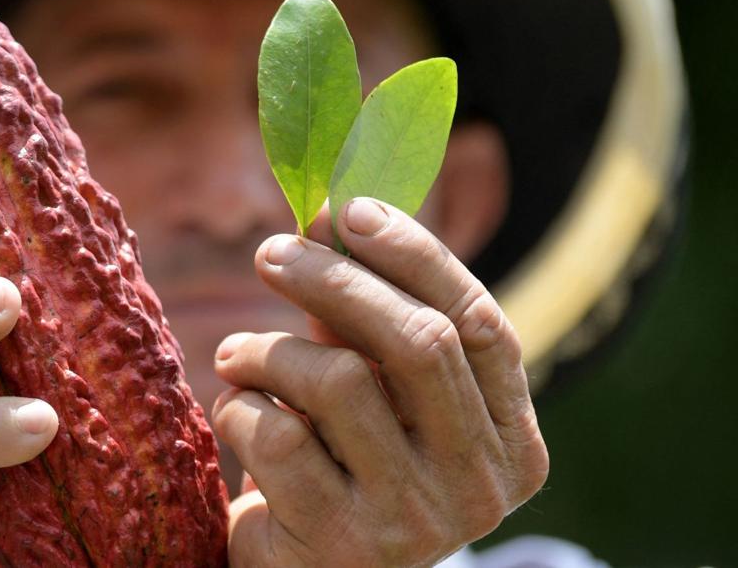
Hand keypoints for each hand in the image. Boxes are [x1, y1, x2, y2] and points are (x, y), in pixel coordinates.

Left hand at [212, 197, 548, 566]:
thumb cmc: (339, 464)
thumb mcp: (372, 391)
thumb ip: (364, 317)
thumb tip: (332, 213)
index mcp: (510, 443)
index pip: (481, 324)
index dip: (416, 255)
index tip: (351, 210)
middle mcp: (478, 486)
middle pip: (418, 341)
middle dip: (334, 279)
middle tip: (270, 252)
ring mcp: (415, 521)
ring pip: (337, 380)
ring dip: (266, 349)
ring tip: (235, 356)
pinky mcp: (341, 544)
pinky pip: (277, 433)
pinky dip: (239, 406)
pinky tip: (236, 415)